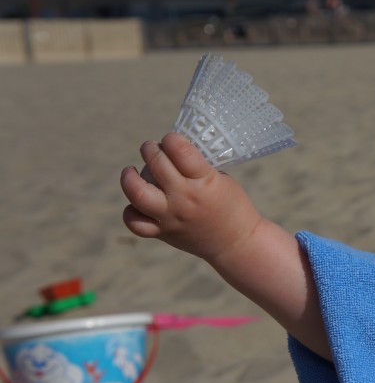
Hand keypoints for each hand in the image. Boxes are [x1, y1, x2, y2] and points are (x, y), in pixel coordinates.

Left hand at [120, 132, 262, 264]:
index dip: (172, 139)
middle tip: (153, 148)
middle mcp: (184, 199)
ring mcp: (170, 217)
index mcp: (204, 182)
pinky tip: (138, 200)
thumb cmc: (233, 206)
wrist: (236, 244)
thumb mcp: (221, 180)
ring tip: (132, 171)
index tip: (173, 139)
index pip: (179, 150)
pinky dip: (131, 210)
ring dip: (130, 177)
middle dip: (151, 149)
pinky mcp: (163, 232)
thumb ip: (196, 168)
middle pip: (156, 164)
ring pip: (136, 193)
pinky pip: (134, 222)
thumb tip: (171, 154)